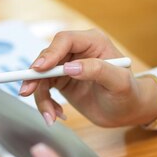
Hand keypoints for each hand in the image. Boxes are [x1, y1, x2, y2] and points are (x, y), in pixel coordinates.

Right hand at [19, 29, 156, 127]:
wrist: (127, 112)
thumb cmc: (129, 94)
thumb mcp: (119, 82)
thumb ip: (98, 70)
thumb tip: (70, 67)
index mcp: (93, 42)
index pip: (64, 40)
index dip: (49, 53)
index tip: (39, 69)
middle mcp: (77, 51)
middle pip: (47, 57)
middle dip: (35, 76)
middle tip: (27, 92)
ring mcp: (67, 66)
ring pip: (41, 76)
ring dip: (40, 96)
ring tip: (50, 116)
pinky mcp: (62, 82)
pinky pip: (44, 90)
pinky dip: (45, 103)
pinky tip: (56, 116)